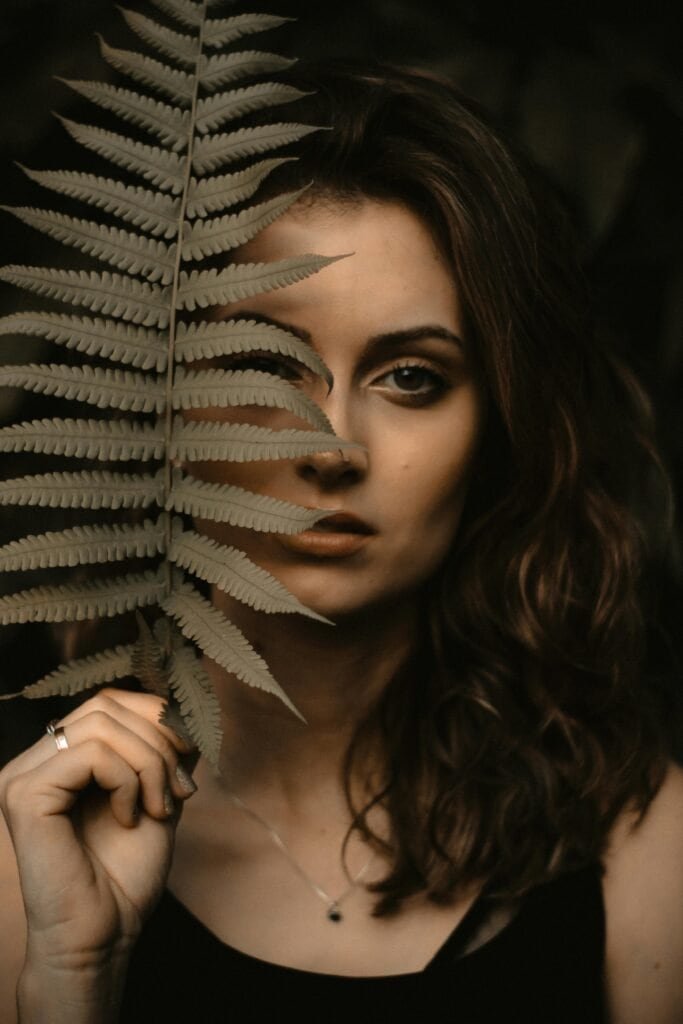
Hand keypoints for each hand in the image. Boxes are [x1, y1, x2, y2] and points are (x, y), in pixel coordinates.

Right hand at [0, 688, 196, 971]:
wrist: (104, 936)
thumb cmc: (126, 874)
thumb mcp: (158, 793)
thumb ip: (164, 750)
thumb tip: (187, 706)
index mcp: (60, 757)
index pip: (108, 701)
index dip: (155, 716)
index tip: (188, 755)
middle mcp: (34, 760)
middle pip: (106, 705)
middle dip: (158, 740)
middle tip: (180, 789)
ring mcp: (24, 775)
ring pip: (101, 724)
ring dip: (149, 762)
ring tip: (159, 806)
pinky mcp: (25, 794)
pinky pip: (92, 754)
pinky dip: (126, 779)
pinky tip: (130, 817)